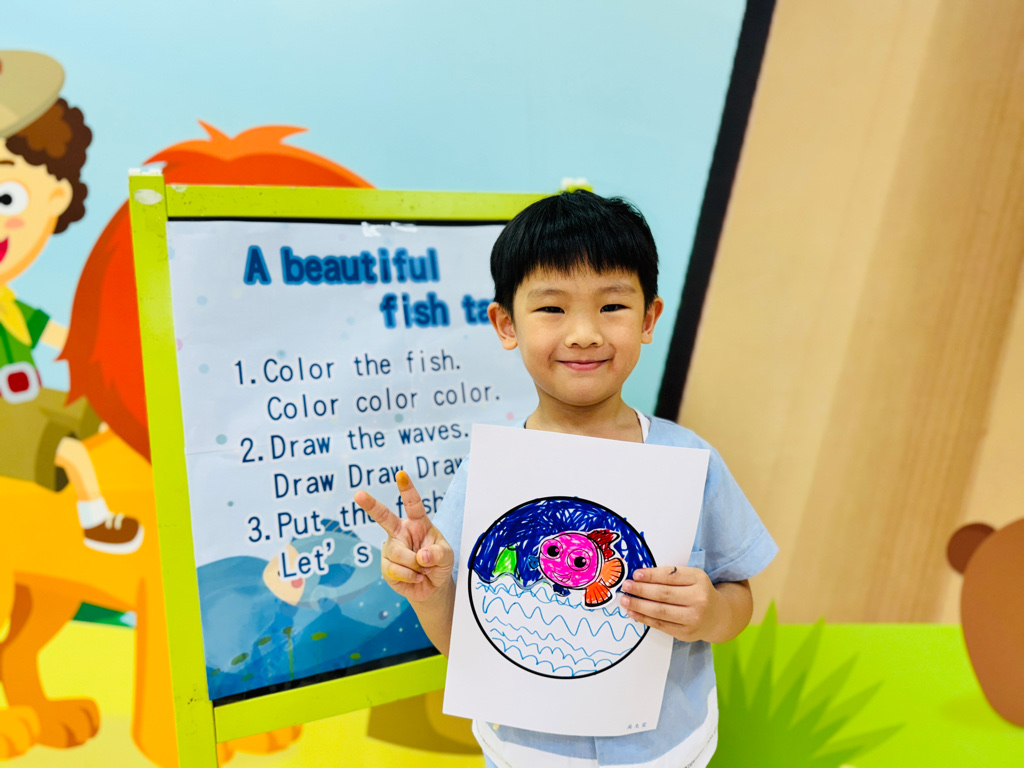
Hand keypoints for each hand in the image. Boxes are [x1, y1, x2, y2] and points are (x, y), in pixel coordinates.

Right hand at [354, 471, 453, 604]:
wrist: (432, 587)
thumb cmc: (439, 564)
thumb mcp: (447, 556)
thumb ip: (438, 553)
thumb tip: (421, 556)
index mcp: (417, 523)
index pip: (412, 503)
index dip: (406, 489)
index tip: (401, 475)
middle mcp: (401, 533)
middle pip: (384, 517)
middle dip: (371, 505)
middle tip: (358, 495)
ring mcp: (391, 549)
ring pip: (398, 553)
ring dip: (415, 564)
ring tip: (422, 569)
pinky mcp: (386, 566)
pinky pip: (395, 570)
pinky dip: (410, 576)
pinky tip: (415, 577)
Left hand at [619, 566, 738, 642]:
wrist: (718, 617)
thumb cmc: (699, 592)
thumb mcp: (692, 578)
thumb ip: (670, 576)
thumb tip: (639, 576)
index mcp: (699, 579)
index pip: (670, 576)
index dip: (651, 575)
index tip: (636, 574)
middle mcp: (698, 599)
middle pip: (663, 594)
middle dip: (641, 589)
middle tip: (626, 586)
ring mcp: (693, 618)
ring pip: (660, 611)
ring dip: (638, 605)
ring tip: (625, 599)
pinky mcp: (685, 633)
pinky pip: (660, 624)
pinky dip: (643, 618)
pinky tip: (633, 612)